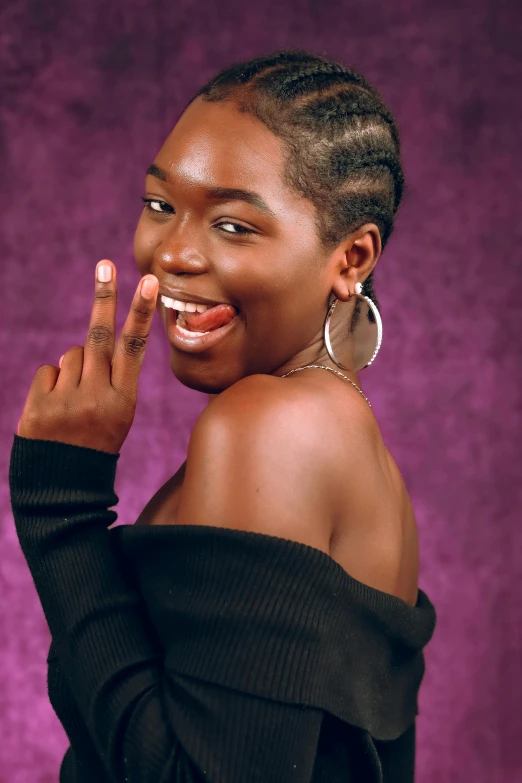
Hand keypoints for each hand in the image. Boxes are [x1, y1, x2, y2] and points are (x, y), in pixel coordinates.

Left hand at [16, 261, 158, 454]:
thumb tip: (87, 342)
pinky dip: (52, 383)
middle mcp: (98, 397)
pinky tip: (56, 409)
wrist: (64, 486)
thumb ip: (108, 377)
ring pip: (71, 356)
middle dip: (104, 297)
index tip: (148, 282)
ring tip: (74, 403)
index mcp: (124, 400)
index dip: (140, 312)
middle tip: (104, 265)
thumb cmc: (96, 442)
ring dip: (72, 370)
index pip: (134, 346)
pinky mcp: (39, 407)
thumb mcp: (117, 415)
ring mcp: (67, 402)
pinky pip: (48, 371)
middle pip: (100, 336)